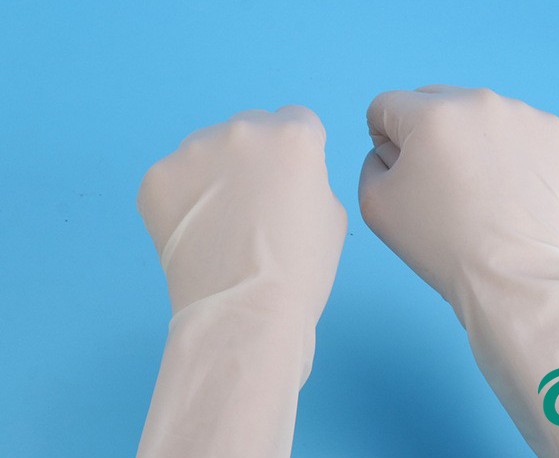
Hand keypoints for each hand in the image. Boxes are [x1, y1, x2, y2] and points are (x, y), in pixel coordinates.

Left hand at [138, 106, 346, 314]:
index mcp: (293, 136)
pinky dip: (183, 199)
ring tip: (220, 224)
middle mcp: (243, 130)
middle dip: (254, 157)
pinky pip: (175, 178)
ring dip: (215, 174)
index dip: (296, 153)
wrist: (245, 313)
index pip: (297, 121)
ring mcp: (193, 150)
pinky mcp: (157, 177)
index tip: (290, 182)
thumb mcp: (332, 213)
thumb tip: (283, 175)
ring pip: (208, 150)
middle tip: (253, 204)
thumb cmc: (301, 270)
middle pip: (250, 129)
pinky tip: (195, 233)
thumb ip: (309, 177)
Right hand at [359, 85, 558, 305]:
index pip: (386, 106)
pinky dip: (504, 149)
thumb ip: (372, 160)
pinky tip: (504, 185)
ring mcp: (521, 114)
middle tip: (437, 182)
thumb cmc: (440, 242)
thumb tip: (393, 148)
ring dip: (466, 139)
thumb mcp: (374, 203)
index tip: (401, 173)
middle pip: (431, 101)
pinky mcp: (551, 132)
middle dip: (425, 133)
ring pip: (474, 114)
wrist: (510, 275)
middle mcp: (478, 101)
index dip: (383, 139)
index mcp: (431, 113)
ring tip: (476, 188)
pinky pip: (512, 128)